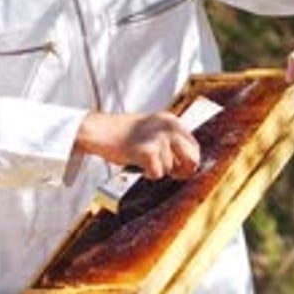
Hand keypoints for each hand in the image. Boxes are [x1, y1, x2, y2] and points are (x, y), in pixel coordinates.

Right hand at [76, 110, 200, 179]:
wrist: (99, 130)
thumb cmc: (123, 133)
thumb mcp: (152, 130)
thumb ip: (171, 142)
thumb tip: (190, 165)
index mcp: (172, 120)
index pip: (195, 147)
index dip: (188, 161)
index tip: (180, 167)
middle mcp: (169, 127)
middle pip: (192, 159)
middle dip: (181, 169)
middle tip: (167, 170)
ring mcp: (159, 139)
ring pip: (171, 169)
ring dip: (157, 168)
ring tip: (141, 157)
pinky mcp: (148, 151)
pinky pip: (158, 173)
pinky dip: (148, 173)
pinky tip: (138, 162)